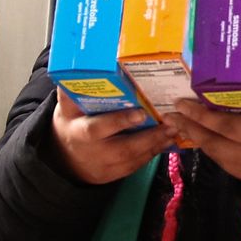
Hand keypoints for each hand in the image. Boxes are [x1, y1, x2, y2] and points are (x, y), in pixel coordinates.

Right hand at [47, 91, 172, 184]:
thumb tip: (80, 66)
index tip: (140, 113)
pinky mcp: (115, 175)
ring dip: (156, 145)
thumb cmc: (71, 124)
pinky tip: (167, 141)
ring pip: (134, 160)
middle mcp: (94, 152)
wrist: (66, 159)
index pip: (98, 129)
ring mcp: (105, 166)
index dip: (119, 122)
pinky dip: (153, 154)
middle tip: (171, 124)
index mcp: (80, 132)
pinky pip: (136, 166)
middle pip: (123, 149)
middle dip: (149, 138)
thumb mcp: (66, 108)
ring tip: (174, 130)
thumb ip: (72, 90)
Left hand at [168, 59, 240, 188]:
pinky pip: (228, 166)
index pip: (229, 126)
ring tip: (182, 125)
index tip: (182, 103)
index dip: (202, 115)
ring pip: (219, 158)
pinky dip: (213, 152)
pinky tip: (206, 141)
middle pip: (216, 144)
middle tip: (171, 114)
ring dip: (199, 141)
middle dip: (191, 128)